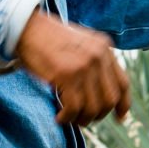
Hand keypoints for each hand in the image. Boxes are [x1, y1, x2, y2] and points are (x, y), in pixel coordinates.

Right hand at [16, 10, 130, 125]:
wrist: (26, 28)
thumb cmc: (48, 41)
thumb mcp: (80, 45)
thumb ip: (93, 62)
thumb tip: (99, 93)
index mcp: (105, 47)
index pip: (123, 83)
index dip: (123, 105)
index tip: (119, 119)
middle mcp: (99, 56)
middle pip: (109, 99)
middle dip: (97, 115)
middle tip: (83, 120)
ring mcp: (84, 65)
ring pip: (93, 107)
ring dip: (81, 119)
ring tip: (69, 119)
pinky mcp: (67, 74)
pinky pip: (74, 108)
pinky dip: (67, 118)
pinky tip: (59, 117)